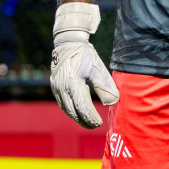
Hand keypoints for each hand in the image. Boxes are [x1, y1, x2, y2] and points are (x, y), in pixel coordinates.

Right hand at [49, 2, 118, 128]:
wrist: (68, 43)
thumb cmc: (85, 55)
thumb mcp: (97, 68)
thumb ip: (104, 85)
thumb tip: (113, 101)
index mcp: (73, 83)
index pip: (82, 106)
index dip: (90, 116)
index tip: (99, 123)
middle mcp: (62, 87)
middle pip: (72, 110)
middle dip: (83, 120)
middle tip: (94, 126)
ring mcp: (56, 87)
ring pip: (66, 108)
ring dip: (76, 117)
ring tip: (87, 123)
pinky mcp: (55, 86)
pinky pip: (62, 102)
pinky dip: (70, 109)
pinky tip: (78, 113)